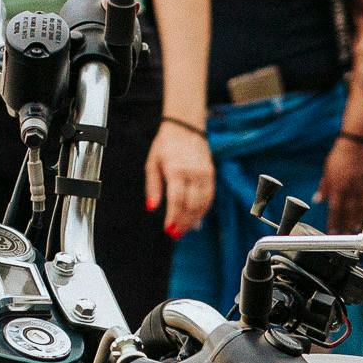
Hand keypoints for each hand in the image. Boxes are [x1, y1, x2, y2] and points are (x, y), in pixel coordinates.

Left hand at [146, 118, 214, 237]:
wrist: (186, 128)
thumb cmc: (166, 145)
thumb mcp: (152, 163)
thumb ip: (153, 187)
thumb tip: (152, 207)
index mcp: (176, 170)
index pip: (177, 200)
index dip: (174, 217)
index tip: (169, 229)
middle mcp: (192, 173)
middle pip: (191, 205)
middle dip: (183, 222)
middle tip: (176, 234)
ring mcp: (204, 174)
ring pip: (202, 204)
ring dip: (194, 219)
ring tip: (185, 229)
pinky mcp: (211, 174)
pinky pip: (209, 197)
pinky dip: (203, 210)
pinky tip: (196, 217)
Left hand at [322, 134, 362, 230]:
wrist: (358, 142)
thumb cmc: (340, 155)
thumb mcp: (328, 170)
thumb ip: (324, 186)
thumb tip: (318, 199)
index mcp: (338, 186)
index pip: (335, 209)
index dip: (333, 222)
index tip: (332, 231)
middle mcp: (350, 189)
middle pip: (349, 212)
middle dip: (346, 225)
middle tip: (345, 235)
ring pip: (361, 208)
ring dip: (358, 220)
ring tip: (356, 229)